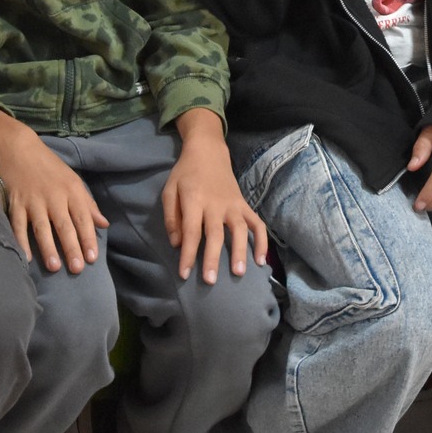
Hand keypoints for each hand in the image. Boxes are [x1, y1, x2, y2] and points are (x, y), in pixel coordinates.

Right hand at [0, 107, 107, 273]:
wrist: (17, 148)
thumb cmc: (48, 166)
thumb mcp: (73, 180)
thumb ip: (88, 204)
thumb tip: (104, 224)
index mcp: (71, 190)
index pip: (83, 218)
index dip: (88, 239)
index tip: (92, 259)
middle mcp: (54, 196)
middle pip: (64, 226)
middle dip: (71, 248)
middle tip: (77, 269)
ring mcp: (33, 200)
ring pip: (42, 227)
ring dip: (48, 248)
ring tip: (54, 267)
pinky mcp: (15, 202)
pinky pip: (18, 225)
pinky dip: (21, 241)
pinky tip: (25, 258)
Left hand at [163, 110, 267, 283]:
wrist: (208, 151)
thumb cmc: (185, 174)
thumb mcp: (169, 190)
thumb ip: (171, 217)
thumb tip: (176, 243)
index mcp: (194, 200)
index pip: (191, 231)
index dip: (187, 254)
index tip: (184, 274)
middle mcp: (216, 204)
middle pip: (215, 234)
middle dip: (212, 258)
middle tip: (210, 281)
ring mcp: (233, 204)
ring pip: (239, 229)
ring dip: (240, 251)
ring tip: (239, 273)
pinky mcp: (244, 204)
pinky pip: (257, 223)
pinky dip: (262, 241)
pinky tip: (261, 260)